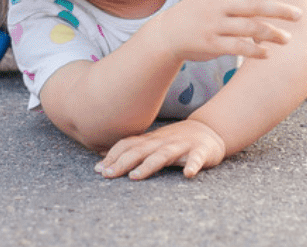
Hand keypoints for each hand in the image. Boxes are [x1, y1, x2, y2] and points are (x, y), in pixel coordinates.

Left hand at [95, 119, 226, 179]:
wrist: (209, 131)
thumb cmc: (175, 141)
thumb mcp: (153, 143)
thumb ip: (132, 150)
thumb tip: (103, 159)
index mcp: (151, 141)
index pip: (128, 145)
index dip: (113, 156)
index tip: (98, 169)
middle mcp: (163, 142)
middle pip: (140, 150)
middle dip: (122, 162)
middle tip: (107, 175)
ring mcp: (182, 146)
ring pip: (163, 155)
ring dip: (148, 165)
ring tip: (135, 176)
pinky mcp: (201, 152)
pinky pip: (197, 159)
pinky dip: (193, 166)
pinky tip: (188, 174)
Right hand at [155, 0, 301, 63]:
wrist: (166, 34)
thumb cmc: (196, 14)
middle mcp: (216, 5)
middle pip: (254, 5)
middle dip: (279, 10)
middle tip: (298, 15)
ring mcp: (213, 25)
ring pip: (249, 28)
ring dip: (272, 33)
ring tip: (287, 39)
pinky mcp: (210, 44)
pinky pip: (238, 47)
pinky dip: (255, 51)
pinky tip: (267, 54)